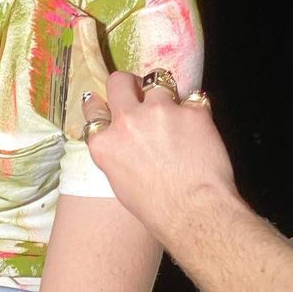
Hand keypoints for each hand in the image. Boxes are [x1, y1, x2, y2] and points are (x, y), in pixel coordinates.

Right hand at [82, 72, 235, 233]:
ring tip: (174, 114)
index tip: (108, 103)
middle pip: (120, 81)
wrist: (192, 210)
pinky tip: (198, 131)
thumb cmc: (154, 208)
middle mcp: (127, 120)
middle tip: (140, 93)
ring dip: (165, 95)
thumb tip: (124, 141)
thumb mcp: (119, 182)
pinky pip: (193, 99)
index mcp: (104, 143)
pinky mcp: (192, 110)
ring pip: (159, 82)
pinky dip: (195, 112)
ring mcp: (160, 111)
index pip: (94, 108)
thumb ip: (116, 152)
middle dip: (129, 84)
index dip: (101, 104)